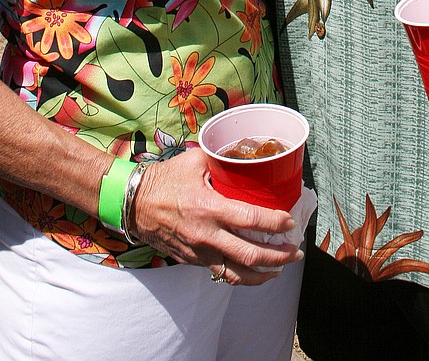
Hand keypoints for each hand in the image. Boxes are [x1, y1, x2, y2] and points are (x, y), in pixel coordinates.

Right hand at [131, 148, 302, 285]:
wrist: (133, 204)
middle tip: (295, 250)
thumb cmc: (164, 180)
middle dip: (278, 255)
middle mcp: (207, 235)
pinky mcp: (193, 261)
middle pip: (250, 254)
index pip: (250, 220)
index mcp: (209, 207)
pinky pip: (221, 273)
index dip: (275, 223)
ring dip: (263, 273)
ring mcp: (200, 252)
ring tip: (280, 268)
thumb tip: (241, 153)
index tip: (290, 221)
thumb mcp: (193, 161)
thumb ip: (219, 159)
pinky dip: (241, 276)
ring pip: (237, 273)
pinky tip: (254, 272)